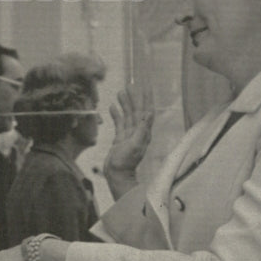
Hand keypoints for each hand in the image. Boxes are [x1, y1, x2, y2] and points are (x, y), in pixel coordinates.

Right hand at [104, 83, 153, 197]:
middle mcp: (138, 131)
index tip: (146, 86)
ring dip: (124, 103)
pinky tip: (112, 107)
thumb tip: (149, 113)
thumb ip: (142, 129)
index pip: (146, 111)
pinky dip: (116, 114)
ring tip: (120, 92)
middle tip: (130, 84)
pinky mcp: (120, 138)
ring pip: (127, 115)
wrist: (117, 175)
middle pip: (136, 110)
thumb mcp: (135, 144)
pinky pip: (119, 123)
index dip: (146, 98)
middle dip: (134, 97)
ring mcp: (129, 135)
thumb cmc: (126, 162)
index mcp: (143, 132)